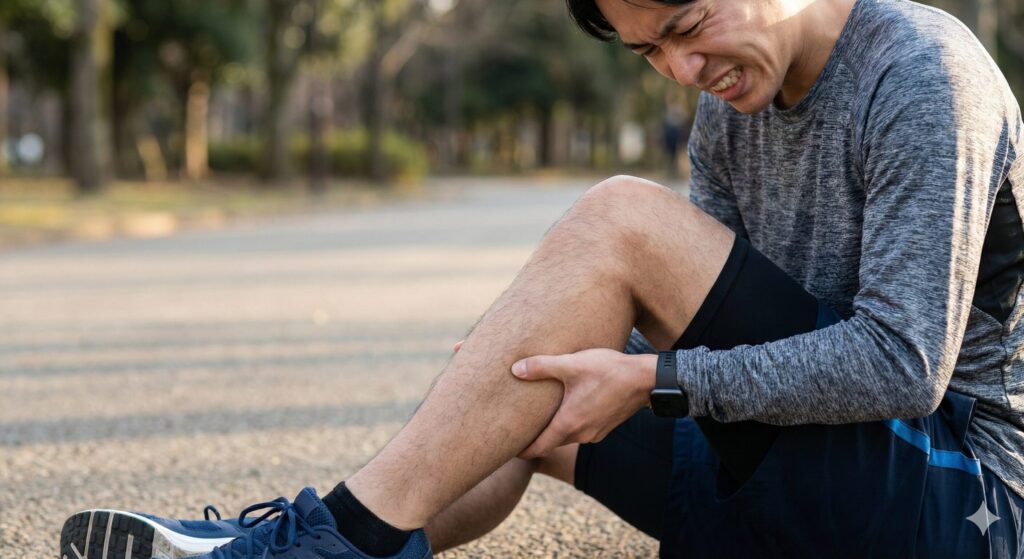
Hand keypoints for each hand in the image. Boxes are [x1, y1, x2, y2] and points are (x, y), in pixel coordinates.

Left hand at [512, 349, 656, 458]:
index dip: (523, 451)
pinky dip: (572, 424)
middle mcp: (582, 434)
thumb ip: (541, 367)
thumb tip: (515, 369)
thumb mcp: (571, 364)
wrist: (646, 379)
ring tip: (543, 418)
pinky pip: (582, 430)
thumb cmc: (608, 371)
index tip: (509, 451)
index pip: (539, 447)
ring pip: (568, 436)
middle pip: (552, 442)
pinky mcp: (606, 426)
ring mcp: (596, 432)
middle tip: (520, 431)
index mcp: (569, 423)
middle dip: (537, 439)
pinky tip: (569, 408)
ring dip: (555, 430)